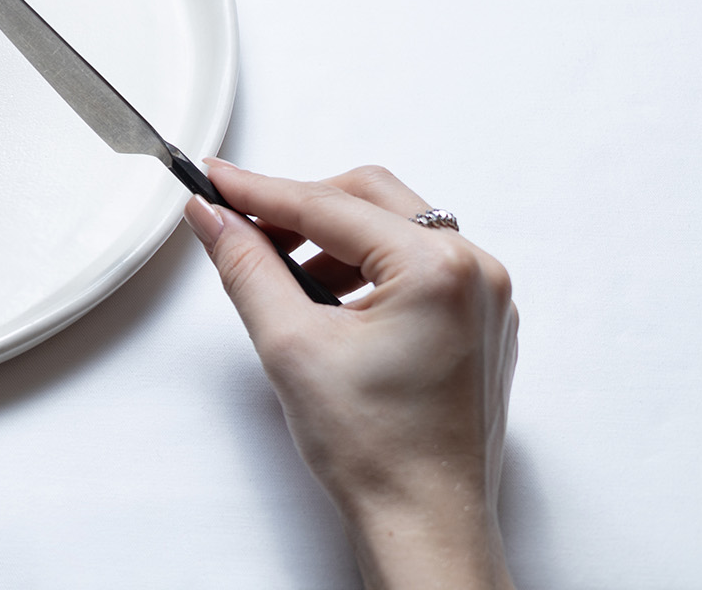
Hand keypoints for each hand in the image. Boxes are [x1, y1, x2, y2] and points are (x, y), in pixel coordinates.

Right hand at [184, 160, 517, 589]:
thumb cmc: (378, 452)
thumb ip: (246, 265)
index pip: (327, 205)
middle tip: (243, 226)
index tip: (216, 180)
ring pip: (393, 227)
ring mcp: (485, 297)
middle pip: (368, 198)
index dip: (259, 191)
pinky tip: (328, 303)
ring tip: (285, 279)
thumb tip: (216, 217)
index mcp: (436, 269)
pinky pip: (416, 262)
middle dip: (300, 208)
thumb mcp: (289, 344)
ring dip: (332, 239)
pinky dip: (366, 267)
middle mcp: (474, 272)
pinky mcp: (480, 320)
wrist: (424, 520)